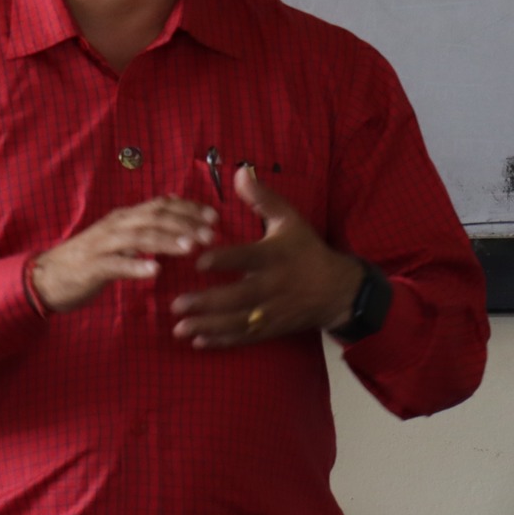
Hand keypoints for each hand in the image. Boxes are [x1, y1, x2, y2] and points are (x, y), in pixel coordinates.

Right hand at [30, 197, 219, 312]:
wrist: (48, 277)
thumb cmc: (89, 258)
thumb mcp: (118, 237)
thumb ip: (143, 224)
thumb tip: (172, 207)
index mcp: (124, 217)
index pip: (160, 205)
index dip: (189, 209)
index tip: (215, 217)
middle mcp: (115, 225)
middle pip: (154, 217)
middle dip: (185, 223)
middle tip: (211, 234)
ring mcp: (103, 245)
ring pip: (139, 237)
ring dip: (167, 241)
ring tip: (191, 248)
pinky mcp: (92, 267)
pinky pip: (117, 265)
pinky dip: (136, 266)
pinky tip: (155, 271)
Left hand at [170, 164, 362, 347]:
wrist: (336, 290)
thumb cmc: (306, 250)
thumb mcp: (290, 219)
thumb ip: (263, 198)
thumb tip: (239, 172)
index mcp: (275, 256)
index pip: (248, 258)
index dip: (225, 261)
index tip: (199, 262)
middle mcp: (274, 286)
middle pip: (240, 297)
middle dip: (208, 303)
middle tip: (177, 304)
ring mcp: (273, 311)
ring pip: (239, 322)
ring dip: (208, 327)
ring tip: (179, 328)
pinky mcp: (272, 328)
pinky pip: (246, 337)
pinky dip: (223, 341)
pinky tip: (199, 342)